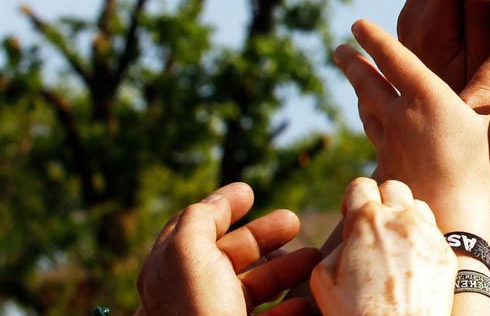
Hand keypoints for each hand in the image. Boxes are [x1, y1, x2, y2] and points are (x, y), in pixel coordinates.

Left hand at [136, 183, 319, 315]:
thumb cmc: (198, 313)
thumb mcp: (188, 254)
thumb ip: (200, 219)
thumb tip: (219, 202)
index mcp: (169, 273)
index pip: (191, 228)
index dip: (219, 206)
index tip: (251, 191)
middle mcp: (189, 297)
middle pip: (229, 255)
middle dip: (264, 235)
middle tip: (294, 220)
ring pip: (253, 287)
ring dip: (286, 268)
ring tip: (314, 260)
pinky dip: (292, 307)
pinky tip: (308, 301)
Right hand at [311, 178, 455, 315]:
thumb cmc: (357, 313)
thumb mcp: (324, 280)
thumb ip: (334, 249)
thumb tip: (348, 243)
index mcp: (367, 221)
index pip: (360, 185)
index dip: (352, 199)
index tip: (351, 217)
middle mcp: (401, 219)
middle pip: (393, 188)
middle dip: (381, 202)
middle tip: (375, 228)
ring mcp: (429, 234)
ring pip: (417, 206)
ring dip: (405, 217)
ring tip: (396, 243)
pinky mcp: (447, 253)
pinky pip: (435, 233)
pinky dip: (422, 241)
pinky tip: (413, 262)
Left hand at [334, 16, 489, 226]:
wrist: (453, 230)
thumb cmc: (485, 178)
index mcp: (427, 99)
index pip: (394, 59)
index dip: (374, 38)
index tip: (357, 23)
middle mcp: (400, 119)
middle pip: (368, 84)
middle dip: (353, 63)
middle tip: (339, 49)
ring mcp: (390, 148)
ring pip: (367, 113)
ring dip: (360, 94)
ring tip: (357, 85)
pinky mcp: (388, 173)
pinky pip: (376, 142)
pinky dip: (373, 128)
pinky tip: (380, 135)